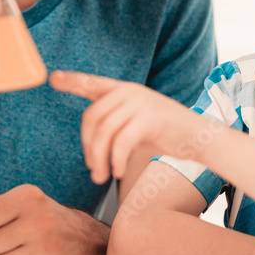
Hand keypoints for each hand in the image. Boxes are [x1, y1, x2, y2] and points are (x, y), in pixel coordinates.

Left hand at [49, 71, 220, 183]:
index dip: (72, 81)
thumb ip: (116, 121)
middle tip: (93, 170)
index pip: (92, 83)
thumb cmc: (167, 134)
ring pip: (104, 132)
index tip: (53, 78)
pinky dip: (116, 160)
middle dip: (88, 148)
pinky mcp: (149, 118)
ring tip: (102, 176)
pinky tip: (118, 172)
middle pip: (92, 118)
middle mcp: (129, 91)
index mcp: (124, 90)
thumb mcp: (137, 122)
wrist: (201, 139)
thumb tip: (91, 139)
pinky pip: (121, 142)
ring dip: (99, 159)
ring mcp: (139, 102)